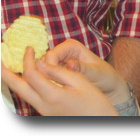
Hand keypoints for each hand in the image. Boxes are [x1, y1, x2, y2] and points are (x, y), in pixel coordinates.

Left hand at [2, 46, 117, 115]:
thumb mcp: (81, 81)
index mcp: (53, 95)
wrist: (100, 122)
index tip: (29, 48)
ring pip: (23, 94)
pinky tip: (29, 78)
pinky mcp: (46, 113)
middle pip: (18, 88)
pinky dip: (26, 86)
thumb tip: (42, 63)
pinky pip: (31, 98)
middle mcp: (44, 106)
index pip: (32, 74)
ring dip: (15, 80)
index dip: (28, 59)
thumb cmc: (95, 101)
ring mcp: (44, 111)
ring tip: (10, 68)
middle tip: (1, 60)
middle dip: (6, 73)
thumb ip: (59, 71)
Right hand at [43, 39, 129, 104]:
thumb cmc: (105, 76)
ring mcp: (60, 61)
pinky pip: (47, 76)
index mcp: (72, 46)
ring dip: (47, 80)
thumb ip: (83, 68)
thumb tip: (69, 63)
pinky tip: (57, 91)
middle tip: (53, 89)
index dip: (49, 68)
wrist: (108, 84)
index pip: (52, 54)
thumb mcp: (96, 73)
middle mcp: (63, 51)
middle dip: (46, 75)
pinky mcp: (58, 71)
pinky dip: (50, 83)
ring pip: (43, 70)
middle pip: (44, 62)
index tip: (53, 82)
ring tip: (57, 91)